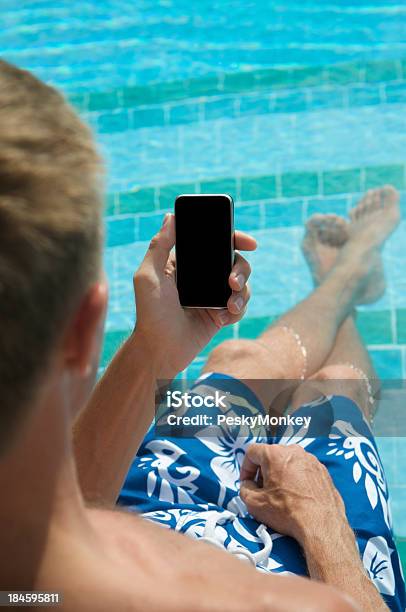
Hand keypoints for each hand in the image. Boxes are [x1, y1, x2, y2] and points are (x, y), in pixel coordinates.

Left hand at [133, 213, 255, 377]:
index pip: (215, 243)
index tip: (250, 242)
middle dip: (241, 269)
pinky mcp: (220, 315)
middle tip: (232, 281)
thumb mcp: (148, 275)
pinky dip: (237, 311)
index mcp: (186, 263)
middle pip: (235, 262)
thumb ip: (159, 246)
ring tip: (229, 305)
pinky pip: (241, 306)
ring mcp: (213, 296)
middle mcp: (202, 277)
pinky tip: (221, 318)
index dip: (235, 238)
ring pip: (243, 284)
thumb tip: (171, 217)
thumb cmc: (149, 313)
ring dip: (242, 292)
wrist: (160, 350)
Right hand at [239, 444, 347, 544]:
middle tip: (262, 490)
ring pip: (288, 462)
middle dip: (263, 472)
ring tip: (281, 495)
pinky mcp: (322, 470)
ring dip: (280, 475)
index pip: (252, 452)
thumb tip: (248, 485)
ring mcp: (310, 459)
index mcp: (275, 454)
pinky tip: (297, 497)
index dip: (245, 468)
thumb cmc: (288, 512)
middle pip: (271, 456)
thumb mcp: (254, 503)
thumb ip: (244, 488)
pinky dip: (296, 479)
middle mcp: (294, 451)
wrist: (321, 525)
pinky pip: (303, 470)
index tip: (247, 482)